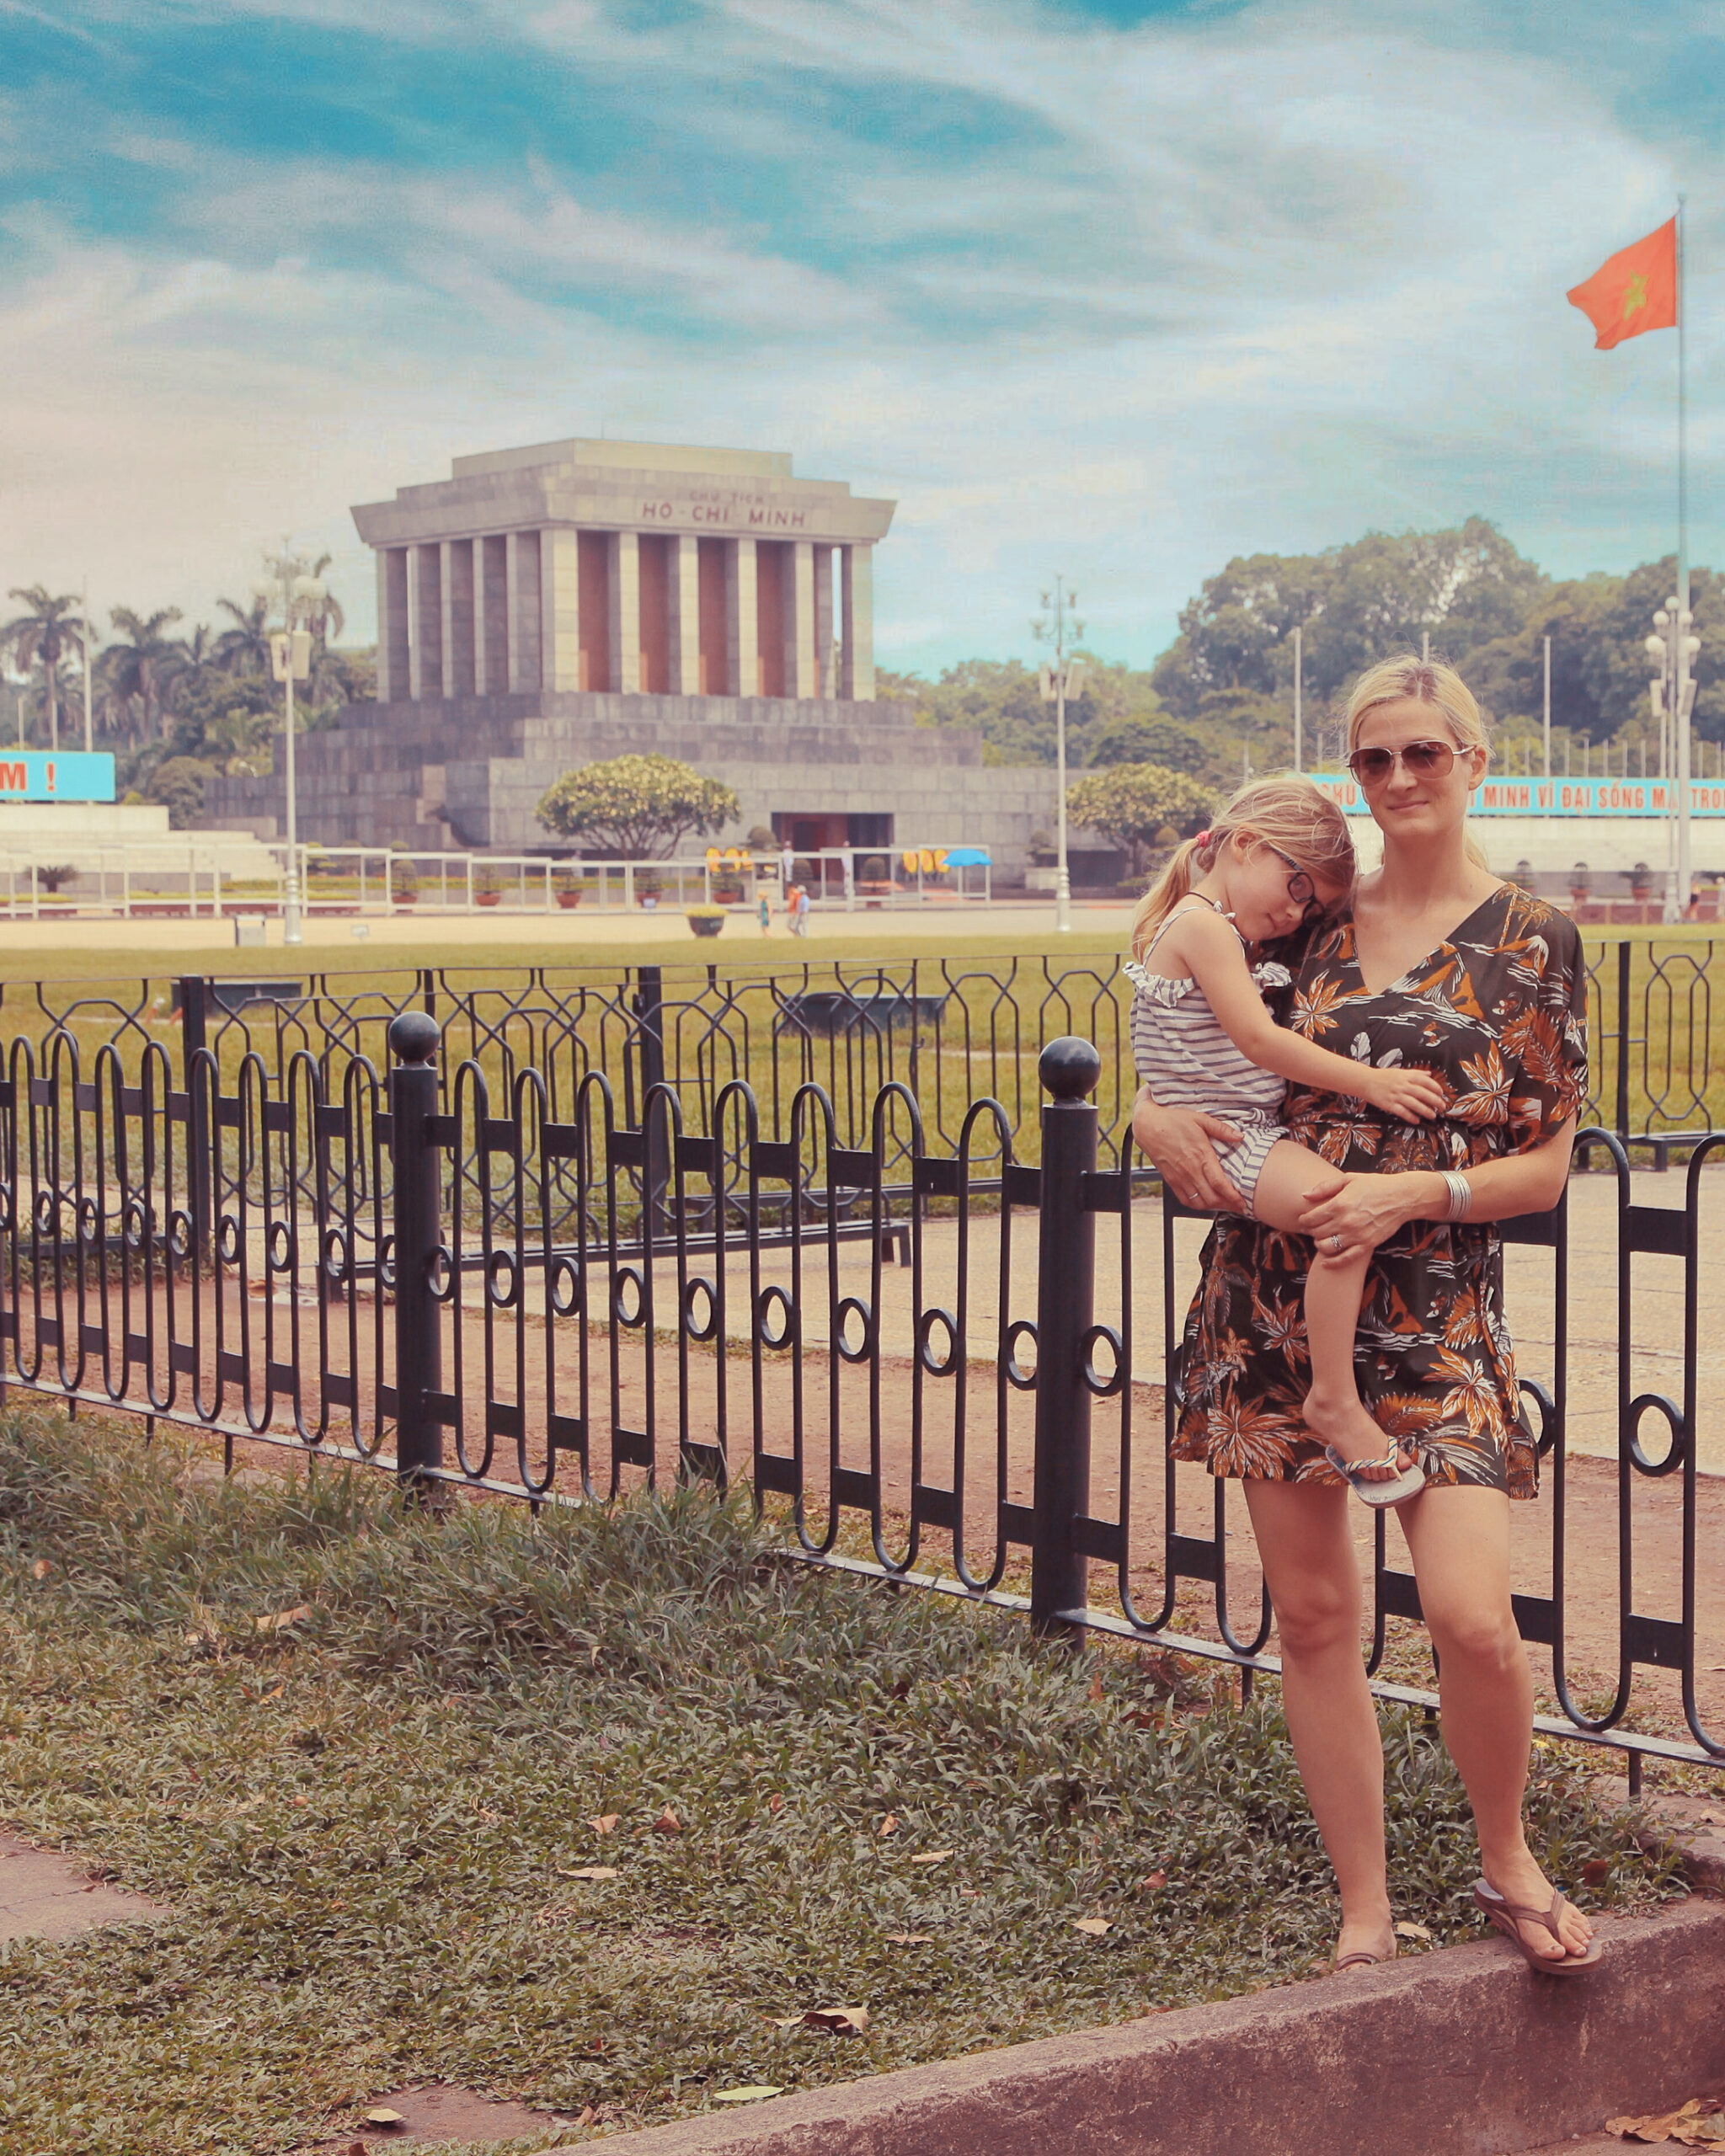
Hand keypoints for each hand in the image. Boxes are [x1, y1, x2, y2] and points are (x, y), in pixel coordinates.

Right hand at [1132, 1089, 1244, 1210]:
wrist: (1148, 1126)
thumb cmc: (1173, 1121)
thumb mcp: (1200, 1119)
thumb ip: (1222, 1129)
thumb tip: (1240, 1136)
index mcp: (1200, 1155)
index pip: (1220, 1183)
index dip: (1233, 1196)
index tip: (1242, 1202)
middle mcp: (1190, 1170)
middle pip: (1212, 1197)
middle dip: (1228, 1205)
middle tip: (1239, 1206)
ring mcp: (1179, 1177)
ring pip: (1199, 1202)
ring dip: (1213, 1207)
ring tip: (1224, 1205)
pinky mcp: (1171, 1180)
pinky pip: (1185, 1200)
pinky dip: (1197, 1205)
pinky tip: (1205, 1202)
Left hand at [1296, 1167, 1423, 1257]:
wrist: (1402, 1198)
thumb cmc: (1375, 1185)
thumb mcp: (1348, 1179)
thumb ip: (1324, 1187)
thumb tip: (1304, 1195)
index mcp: (1338, 1204)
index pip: (1310, 1218)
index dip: (1304, 1220)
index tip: (1304, 1219)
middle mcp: (1345, 1222)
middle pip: (1316, 1233)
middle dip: (1311, 1231)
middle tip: (1313, 1228)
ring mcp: (1356, 1235)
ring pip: (1326, 1247)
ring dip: (1319, 1245)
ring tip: (1321, 1239)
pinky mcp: (1367, 1245)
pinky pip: (1345, 1259)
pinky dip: (1332, 1262)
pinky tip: (1325, 1262)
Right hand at [1359, 1065, 1447, 1123]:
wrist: (1365, 1081)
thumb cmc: (1383, 1077)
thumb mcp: (1400, 1071)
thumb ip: (1415, 1073)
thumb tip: (1429, 1074)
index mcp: (1406, 1076)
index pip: (1425, 1081)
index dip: (1435, 1087)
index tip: (1441, 1093)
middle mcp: (1402, 1085)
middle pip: (1422, 1093)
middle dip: (1435, 1101)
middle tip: (1442, 1106)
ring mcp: (1395, 1095)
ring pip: (1414, 1104)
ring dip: (1425, 1111)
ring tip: (1432, 1115)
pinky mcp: (1389, 1104)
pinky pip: (1402, 1112)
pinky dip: (1410, 1117)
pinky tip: (1417, 1120)